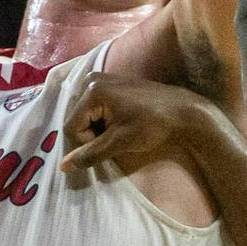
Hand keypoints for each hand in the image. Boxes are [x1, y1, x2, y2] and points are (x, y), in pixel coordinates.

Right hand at [60, 72, 207, 173]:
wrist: (183, 111)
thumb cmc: (152, 125)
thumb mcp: (119, 142)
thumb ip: (90, 154)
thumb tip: (63, 167)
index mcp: (92, 91)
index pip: (72, 126)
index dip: (87, 143)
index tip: (110, 145)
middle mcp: (92, 79)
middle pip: (77, 118)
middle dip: (92, 134)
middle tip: (116, 138)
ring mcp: (102, 78)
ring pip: (86, 114)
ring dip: (99, 128)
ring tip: (121, 130)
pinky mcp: (111, 82)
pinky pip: (95, 106)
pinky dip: (104, 119)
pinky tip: (122, 122)